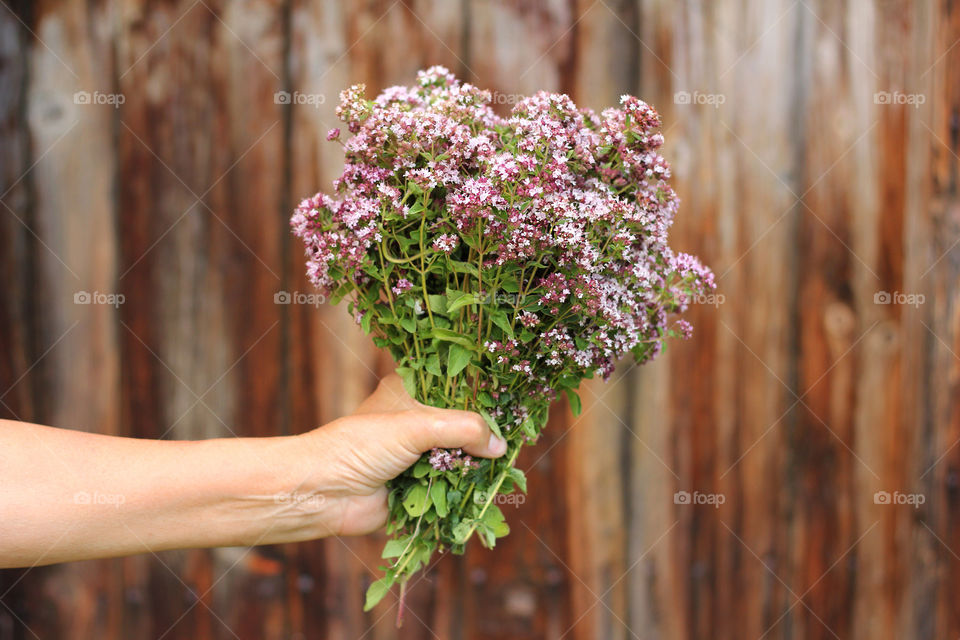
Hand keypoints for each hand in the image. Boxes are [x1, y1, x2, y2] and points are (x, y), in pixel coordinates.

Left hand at [291, 374, 506, 536]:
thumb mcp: (417, 426)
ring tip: (501, 468)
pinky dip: (464, 490)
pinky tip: (483, 491)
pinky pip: (451, 486)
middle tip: (513, 439)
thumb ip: (463, 430)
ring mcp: (417, 453)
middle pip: (463, 423)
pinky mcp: (418, 485)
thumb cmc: (360, 446)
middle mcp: (416, 419)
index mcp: (411, 390)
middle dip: (484, 435)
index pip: (457, 384)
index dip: (484, 393)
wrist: (322, 493)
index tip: (512, 402)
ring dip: (475, 466)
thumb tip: (500, 446)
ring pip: (460, 456)